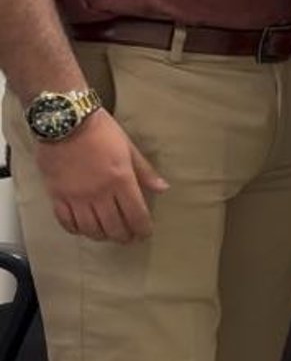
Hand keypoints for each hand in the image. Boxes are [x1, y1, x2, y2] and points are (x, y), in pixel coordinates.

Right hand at [34, 110, 167, 242]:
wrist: (65, 122)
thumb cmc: (101, 131)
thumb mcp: (128, 148)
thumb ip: (144, 171)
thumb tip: (163, 188)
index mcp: (121, 180)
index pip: (135, 213)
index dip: (142, 228)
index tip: (145, 234)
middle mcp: (99, 193)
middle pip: (113, 225)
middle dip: (124, 236)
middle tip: (128, 238)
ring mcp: (77, 197)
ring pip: (90, 228)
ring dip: (102, 236)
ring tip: (109, 236)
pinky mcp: (57, 196)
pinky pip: (67, 222)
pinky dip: (77, 230)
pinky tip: (84, 230)